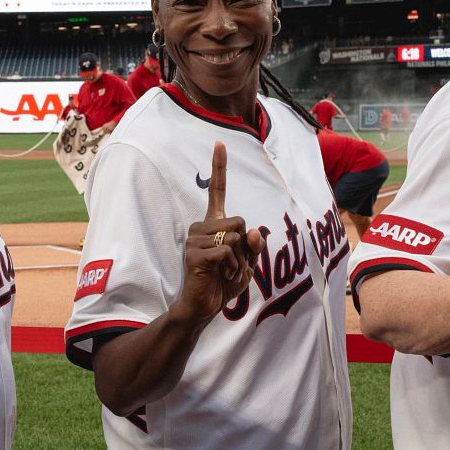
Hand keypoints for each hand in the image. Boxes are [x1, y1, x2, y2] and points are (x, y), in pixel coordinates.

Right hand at [173, 141, 262, 323]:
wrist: (203, 306)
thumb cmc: (223, 282)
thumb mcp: (247, 264)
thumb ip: (254, 247)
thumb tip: (254, 231)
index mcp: (214, 224)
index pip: (217, 191)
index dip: (220, 167)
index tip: (220, 143)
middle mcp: (201, 226)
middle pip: (241, 222)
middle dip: (245, 247)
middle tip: (231, 265)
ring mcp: (195, 239)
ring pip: (236, 237)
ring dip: (239, 261)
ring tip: (224, 272)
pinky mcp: (195, 253)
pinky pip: (229, 253)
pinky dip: (233, 268)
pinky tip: (220, 275)